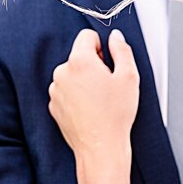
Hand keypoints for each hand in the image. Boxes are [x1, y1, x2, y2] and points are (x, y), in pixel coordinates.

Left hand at [49, 29, 138, 163]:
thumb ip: (122, 50)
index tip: (108, 61)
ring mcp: (55, 90)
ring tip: (99, 100)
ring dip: (84, 81)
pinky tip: (89, 109)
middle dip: (93, 65)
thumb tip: (116, 37)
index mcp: (79, 62)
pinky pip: (66, 91)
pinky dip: (76, 95)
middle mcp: (62, 73)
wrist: (100, 147)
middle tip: (107, 84)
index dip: (101, 46)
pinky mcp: (53, 105)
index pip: (86, 36)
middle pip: (79, 56)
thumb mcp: (129, 77)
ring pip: (72, 74)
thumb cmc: (115, 116)